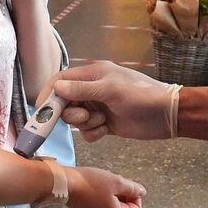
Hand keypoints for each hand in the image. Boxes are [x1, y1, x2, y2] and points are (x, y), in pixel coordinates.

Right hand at [51, 60, 176, 142]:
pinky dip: (93, 132)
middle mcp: (92, 90)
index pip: (61, 80)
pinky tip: (106, 130)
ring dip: (85, 123)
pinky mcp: (105, 123)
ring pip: (75, 119)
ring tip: (102, 122)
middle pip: (65, 102)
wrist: (166, 115)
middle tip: (83, 117)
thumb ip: (82, 89)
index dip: (49, 94)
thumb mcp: (110, 89)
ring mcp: (98, 107)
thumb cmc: (140, 96)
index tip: (41, 110)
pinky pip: (87, 131)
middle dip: (70, 113)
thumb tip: (57, 87)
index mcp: (92, 74)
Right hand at [64, 166, 146, 207]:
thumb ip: (132, 188)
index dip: (136, 197)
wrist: (65, 185)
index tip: (127, 185)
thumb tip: (142, 192)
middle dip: (124, 195)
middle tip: (115, 182)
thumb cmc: (91, 183)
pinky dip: (103, 198)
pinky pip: (101, 207)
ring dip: (113, 195)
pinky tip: (95, 187)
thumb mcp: (116, 182)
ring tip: (105, 183)